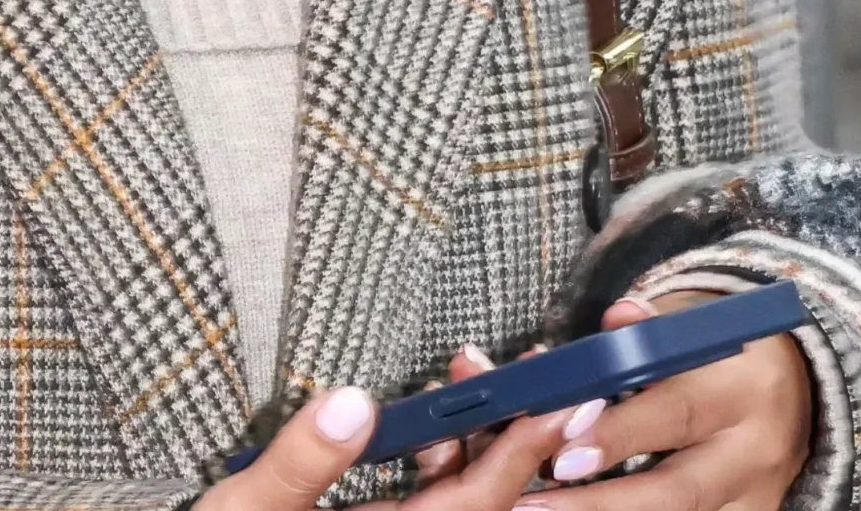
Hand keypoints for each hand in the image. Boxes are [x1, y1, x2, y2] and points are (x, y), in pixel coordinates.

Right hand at [199, 365, 599, 510]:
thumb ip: (299, 464)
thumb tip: (354, 402)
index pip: (475, 505)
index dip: (519, 451)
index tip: (561, 399)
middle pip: (481, 499)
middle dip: (505, 430)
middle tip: (523, 364)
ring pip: (458, 495)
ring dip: (471, 436)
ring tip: (466, 372)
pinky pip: (429, 498)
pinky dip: (439, 455)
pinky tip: (431, 416)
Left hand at [523, 291, 810, 508]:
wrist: (795, 393)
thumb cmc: (720, 354)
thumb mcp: (695, 326)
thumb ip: (651, 327)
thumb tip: (620, 317)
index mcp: (742, 388)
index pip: (676, 412)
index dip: (616, 434)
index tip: (558, 451)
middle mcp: (754, 451)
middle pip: (678, 489)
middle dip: (603, 500)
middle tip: (537, 501)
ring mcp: (754, 496)